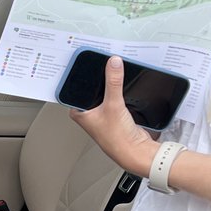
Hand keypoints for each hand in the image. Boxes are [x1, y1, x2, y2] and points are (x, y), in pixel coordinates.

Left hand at [68, 55, 157, 176]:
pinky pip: (114, 97)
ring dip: (109, 85)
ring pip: (103, 93)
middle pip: (91, 89)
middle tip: (102, 62)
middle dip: (98, 78)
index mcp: (78, 112)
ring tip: (113, 71)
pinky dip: (118, 91)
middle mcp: (87, 113)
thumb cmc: (117, 138)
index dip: (80, 74)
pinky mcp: (114, 114)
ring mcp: (101, 114)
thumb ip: (113, 82)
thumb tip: (113, 64)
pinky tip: (122, 84)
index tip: (85, 59)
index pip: (75, 88)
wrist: (135, 151)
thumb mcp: (113, 104)